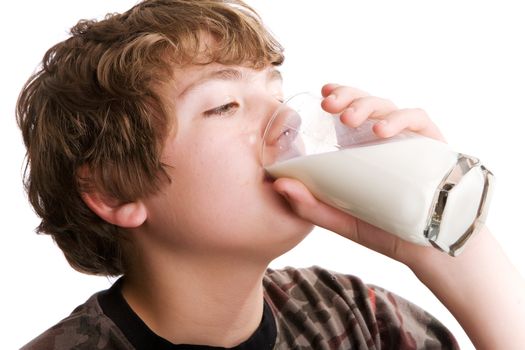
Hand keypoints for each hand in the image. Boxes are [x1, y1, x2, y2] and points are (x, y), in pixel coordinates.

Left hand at [272, 84, 445, 265]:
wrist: (428, 251)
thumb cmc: (384, 230)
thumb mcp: (342, 219)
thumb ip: (311, 206)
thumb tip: (278, 184)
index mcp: (364, 149)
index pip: (351, 110)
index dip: (339, 94)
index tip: (323, 93)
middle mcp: (386, 140)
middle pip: (367, 103)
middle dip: (348, 96)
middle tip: (328, 105)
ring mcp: (410, 141)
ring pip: (389, 107)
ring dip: (367, 106)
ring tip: (349, 120)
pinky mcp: (433, 146)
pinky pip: (418, 121)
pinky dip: (399, 120)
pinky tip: (381, 131)